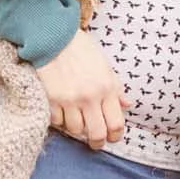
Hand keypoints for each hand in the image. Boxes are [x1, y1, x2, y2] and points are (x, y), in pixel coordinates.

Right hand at [36, 33, 125, 148]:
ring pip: (75, 130)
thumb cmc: (79, 47)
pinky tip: (62, 113)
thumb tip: (128, 104)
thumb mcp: (104, 64)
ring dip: (77, 129)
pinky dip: (60, 121)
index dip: (116, 135)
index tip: (112, 137)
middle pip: (96, 134)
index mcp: (106, 87)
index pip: (116, 123)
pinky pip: (57, 122)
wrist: (52, 36)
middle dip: (97, 142)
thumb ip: (116, 86)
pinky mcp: (51, 100)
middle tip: (96, 142)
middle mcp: (89, 96)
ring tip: (77, 121)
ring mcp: (69, 99)